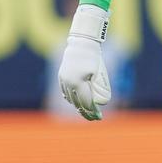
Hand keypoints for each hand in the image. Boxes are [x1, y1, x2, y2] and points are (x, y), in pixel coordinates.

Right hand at [57, 5, 112, 120]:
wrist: (81, 44)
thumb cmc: (94, 59)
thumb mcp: (100, 74)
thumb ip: (101, 89)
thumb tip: (100, 103)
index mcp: (78, 83)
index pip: (86, 103)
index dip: (93, 112)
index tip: (99, 117)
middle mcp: (68, 83)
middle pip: (77, 104)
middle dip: (86, 112)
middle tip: (94, 118)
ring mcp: (63, 80)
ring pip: (70, 99)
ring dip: (78, 106)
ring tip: (87, 111)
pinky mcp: (61, 77)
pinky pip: (65, 93)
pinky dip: (71, 99)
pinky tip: (77, 102)